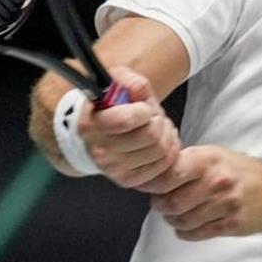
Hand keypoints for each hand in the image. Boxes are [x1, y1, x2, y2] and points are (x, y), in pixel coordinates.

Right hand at [77, 65, 180, 188]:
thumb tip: (139, 90)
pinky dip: (169, 151)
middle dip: (158, 121)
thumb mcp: (113, 83)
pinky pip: (164, 166)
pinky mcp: (129, 180)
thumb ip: (128, 80)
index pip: (126, 120)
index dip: (143, 110)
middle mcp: (101, 151)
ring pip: (161, 151)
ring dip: (166, 135)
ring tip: (157, 127)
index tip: (142, 107)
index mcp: (92, 125)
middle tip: (153, 117)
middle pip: (151, 136)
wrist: (92, 138)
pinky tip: (160, 141)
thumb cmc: (106, 108)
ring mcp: (114, 170)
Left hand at [144, 145, 261, 239]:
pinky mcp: (231, 225)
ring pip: (182, 221)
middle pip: (171, 203)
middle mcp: (217, 181)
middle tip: (160, 203)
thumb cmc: (238, 171)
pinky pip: (196, 234)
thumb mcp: (214, 155)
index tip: (151, 186)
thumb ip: (186, 162)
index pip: (170, 174)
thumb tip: (154, 172)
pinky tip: (187, 225)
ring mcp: (225, 204)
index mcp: (209, 160)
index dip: (154, 183)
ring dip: (172, 220)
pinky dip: (185, 232)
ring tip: (175, 213)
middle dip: (160, 206)